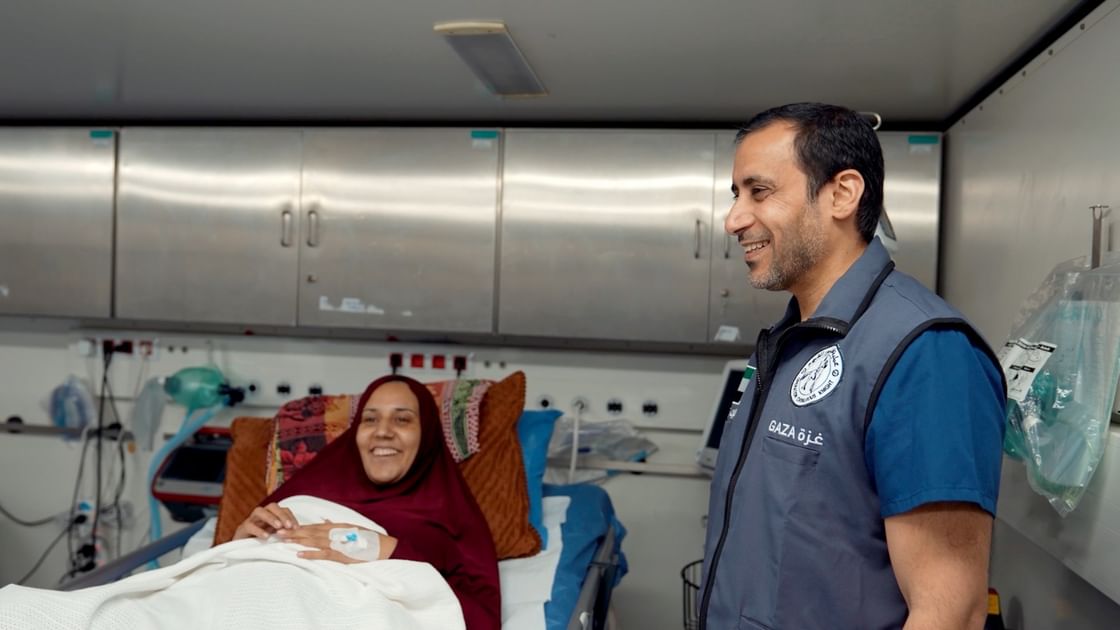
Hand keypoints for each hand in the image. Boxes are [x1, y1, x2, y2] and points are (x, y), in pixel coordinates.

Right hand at [233, 503, 298, 540]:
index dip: (291, 517)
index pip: (284, 510)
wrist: (242, 549)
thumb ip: (285, 532)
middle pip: (272, 506)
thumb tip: (300, 533)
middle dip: (282, 514)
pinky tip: (266, 536)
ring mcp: (251, 520)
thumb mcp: (276, 536)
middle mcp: (262, 515)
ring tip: (278, 527)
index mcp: (272, 515)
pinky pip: (249, 525)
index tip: (297, 527)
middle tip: (288, 525)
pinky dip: (258, 530)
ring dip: (270, 517)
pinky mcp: (242, 528)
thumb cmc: (262, 541)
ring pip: (259, 511)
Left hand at [279, 522, 397, 562]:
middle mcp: (336, 532)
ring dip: (298, 540)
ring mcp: (338, 543)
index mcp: (338, 527)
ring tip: (284, 540)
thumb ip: (337, 525)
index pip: (315, 526)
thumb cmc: (370, 539)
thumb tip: (325, 520)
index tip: (287, 526)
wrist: (384, 547)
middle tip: (277, 531)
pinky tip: (299, 554)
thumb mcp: (353, 529)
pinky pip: (322, 553)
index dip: (300, 526)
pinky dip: (310, 553)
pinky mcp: (341, 554)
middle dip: (294, 531)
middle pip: (310, 531)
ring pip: (313, 540)